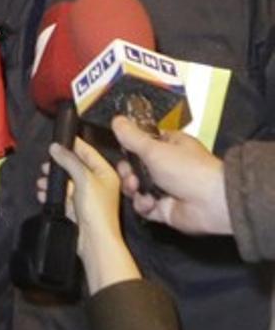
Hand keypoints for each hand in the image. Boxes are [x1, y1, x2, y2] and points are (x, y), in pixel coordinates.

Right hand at [38, 137, 139, 293]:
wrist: (94, 240)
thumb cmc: (97, 211)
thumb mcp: (84, 179)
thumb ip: (69, 161)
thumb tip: (56, 147)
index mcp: (105, 173)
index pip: (88, 152)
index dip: (73, 145)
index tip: (58, 140)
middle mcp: (96, 183)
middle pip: (74, 166)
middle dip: (58, 165)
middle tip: (46, 164)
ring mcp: (85, 195)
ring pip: (65, 181)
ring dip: (52, 180)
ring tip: (42, 180)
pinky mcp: (76, 207)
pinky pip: (61, 195)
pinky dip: (51, 193)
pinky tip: (43, 193)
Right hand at [113, 116, 229, 235]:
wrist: (212, 203)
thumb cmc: (192, 171)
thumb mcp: (154, 148)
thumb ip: (132, 136)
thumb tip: (117, 120)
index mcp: (170, 146)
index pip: (143, 143)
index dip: (130, 147)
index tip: (123, 150)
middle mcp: (168, 167)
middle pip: (135, 167)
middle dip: (128, 171)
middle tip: (130, 172)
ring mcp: (166, 188)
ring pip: (136, 187)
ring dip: (132, 188)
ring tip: (137, 187)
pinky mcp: (165, 208)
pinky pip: (143, 206)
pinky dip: (143, 205)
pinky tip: (150, 202)